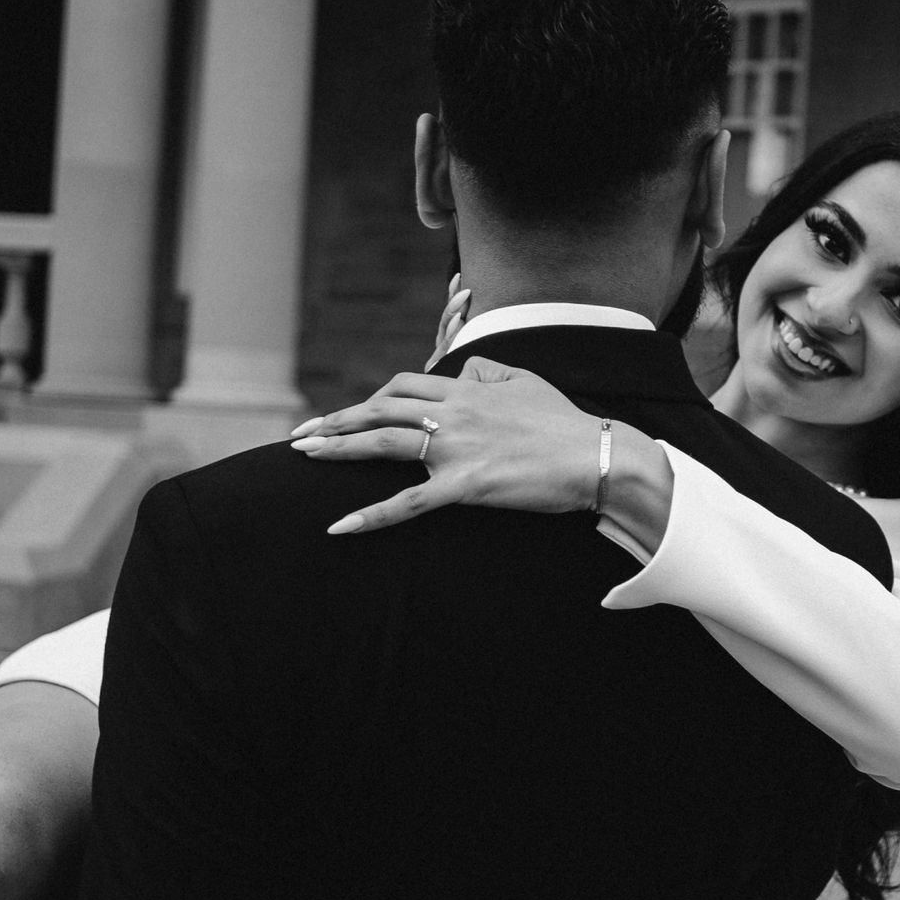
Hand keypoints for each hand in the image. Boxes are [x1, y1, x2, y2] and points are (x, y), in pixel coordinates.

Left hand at [291, 362, 605, 537]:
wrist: (597, 457)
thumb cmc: (565, 425)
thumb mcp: (527, 382)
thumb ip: (490, 373)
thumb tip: (466, 372)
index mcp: (468, 389)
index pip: (405, 384)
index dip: (371, 397)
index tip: (351, 413)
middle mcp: (454, 413)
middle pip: (381, 407)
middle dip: (336, 419)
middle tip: (302, 434)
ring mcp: (457, 449)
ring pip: (384, 441)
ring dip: (338, 447)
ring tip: (303, 455)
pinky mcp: (466, 486)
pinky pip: (408, 502)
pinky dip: (370, 515)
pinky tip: (339, 526)